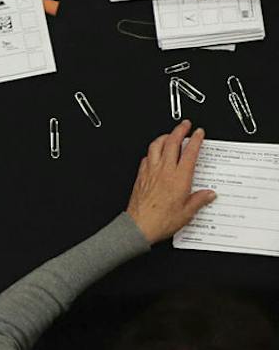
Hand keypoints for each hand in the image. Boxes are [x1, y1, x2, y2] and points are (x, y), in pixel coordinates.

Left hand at [126, 122, 217, 244]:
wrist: (139, 225)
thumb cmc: (161, 220)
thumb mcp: (187, 213)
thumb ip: (199, 200)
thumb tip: (209, 194)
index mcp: (179, 178)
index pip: (189, 152)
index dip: (195, 140)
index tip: (198, 132)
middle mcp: (164, 171)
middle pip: (171, 143)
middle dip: (179, 130)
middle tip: (185, 124)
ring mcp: (150, 171)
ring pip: (156, 146)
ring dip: (163, 137)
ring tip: (169, 134)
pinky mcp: (141, 175)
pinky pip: (146, 157)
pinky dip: (152, 151)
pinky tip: (154, 153)